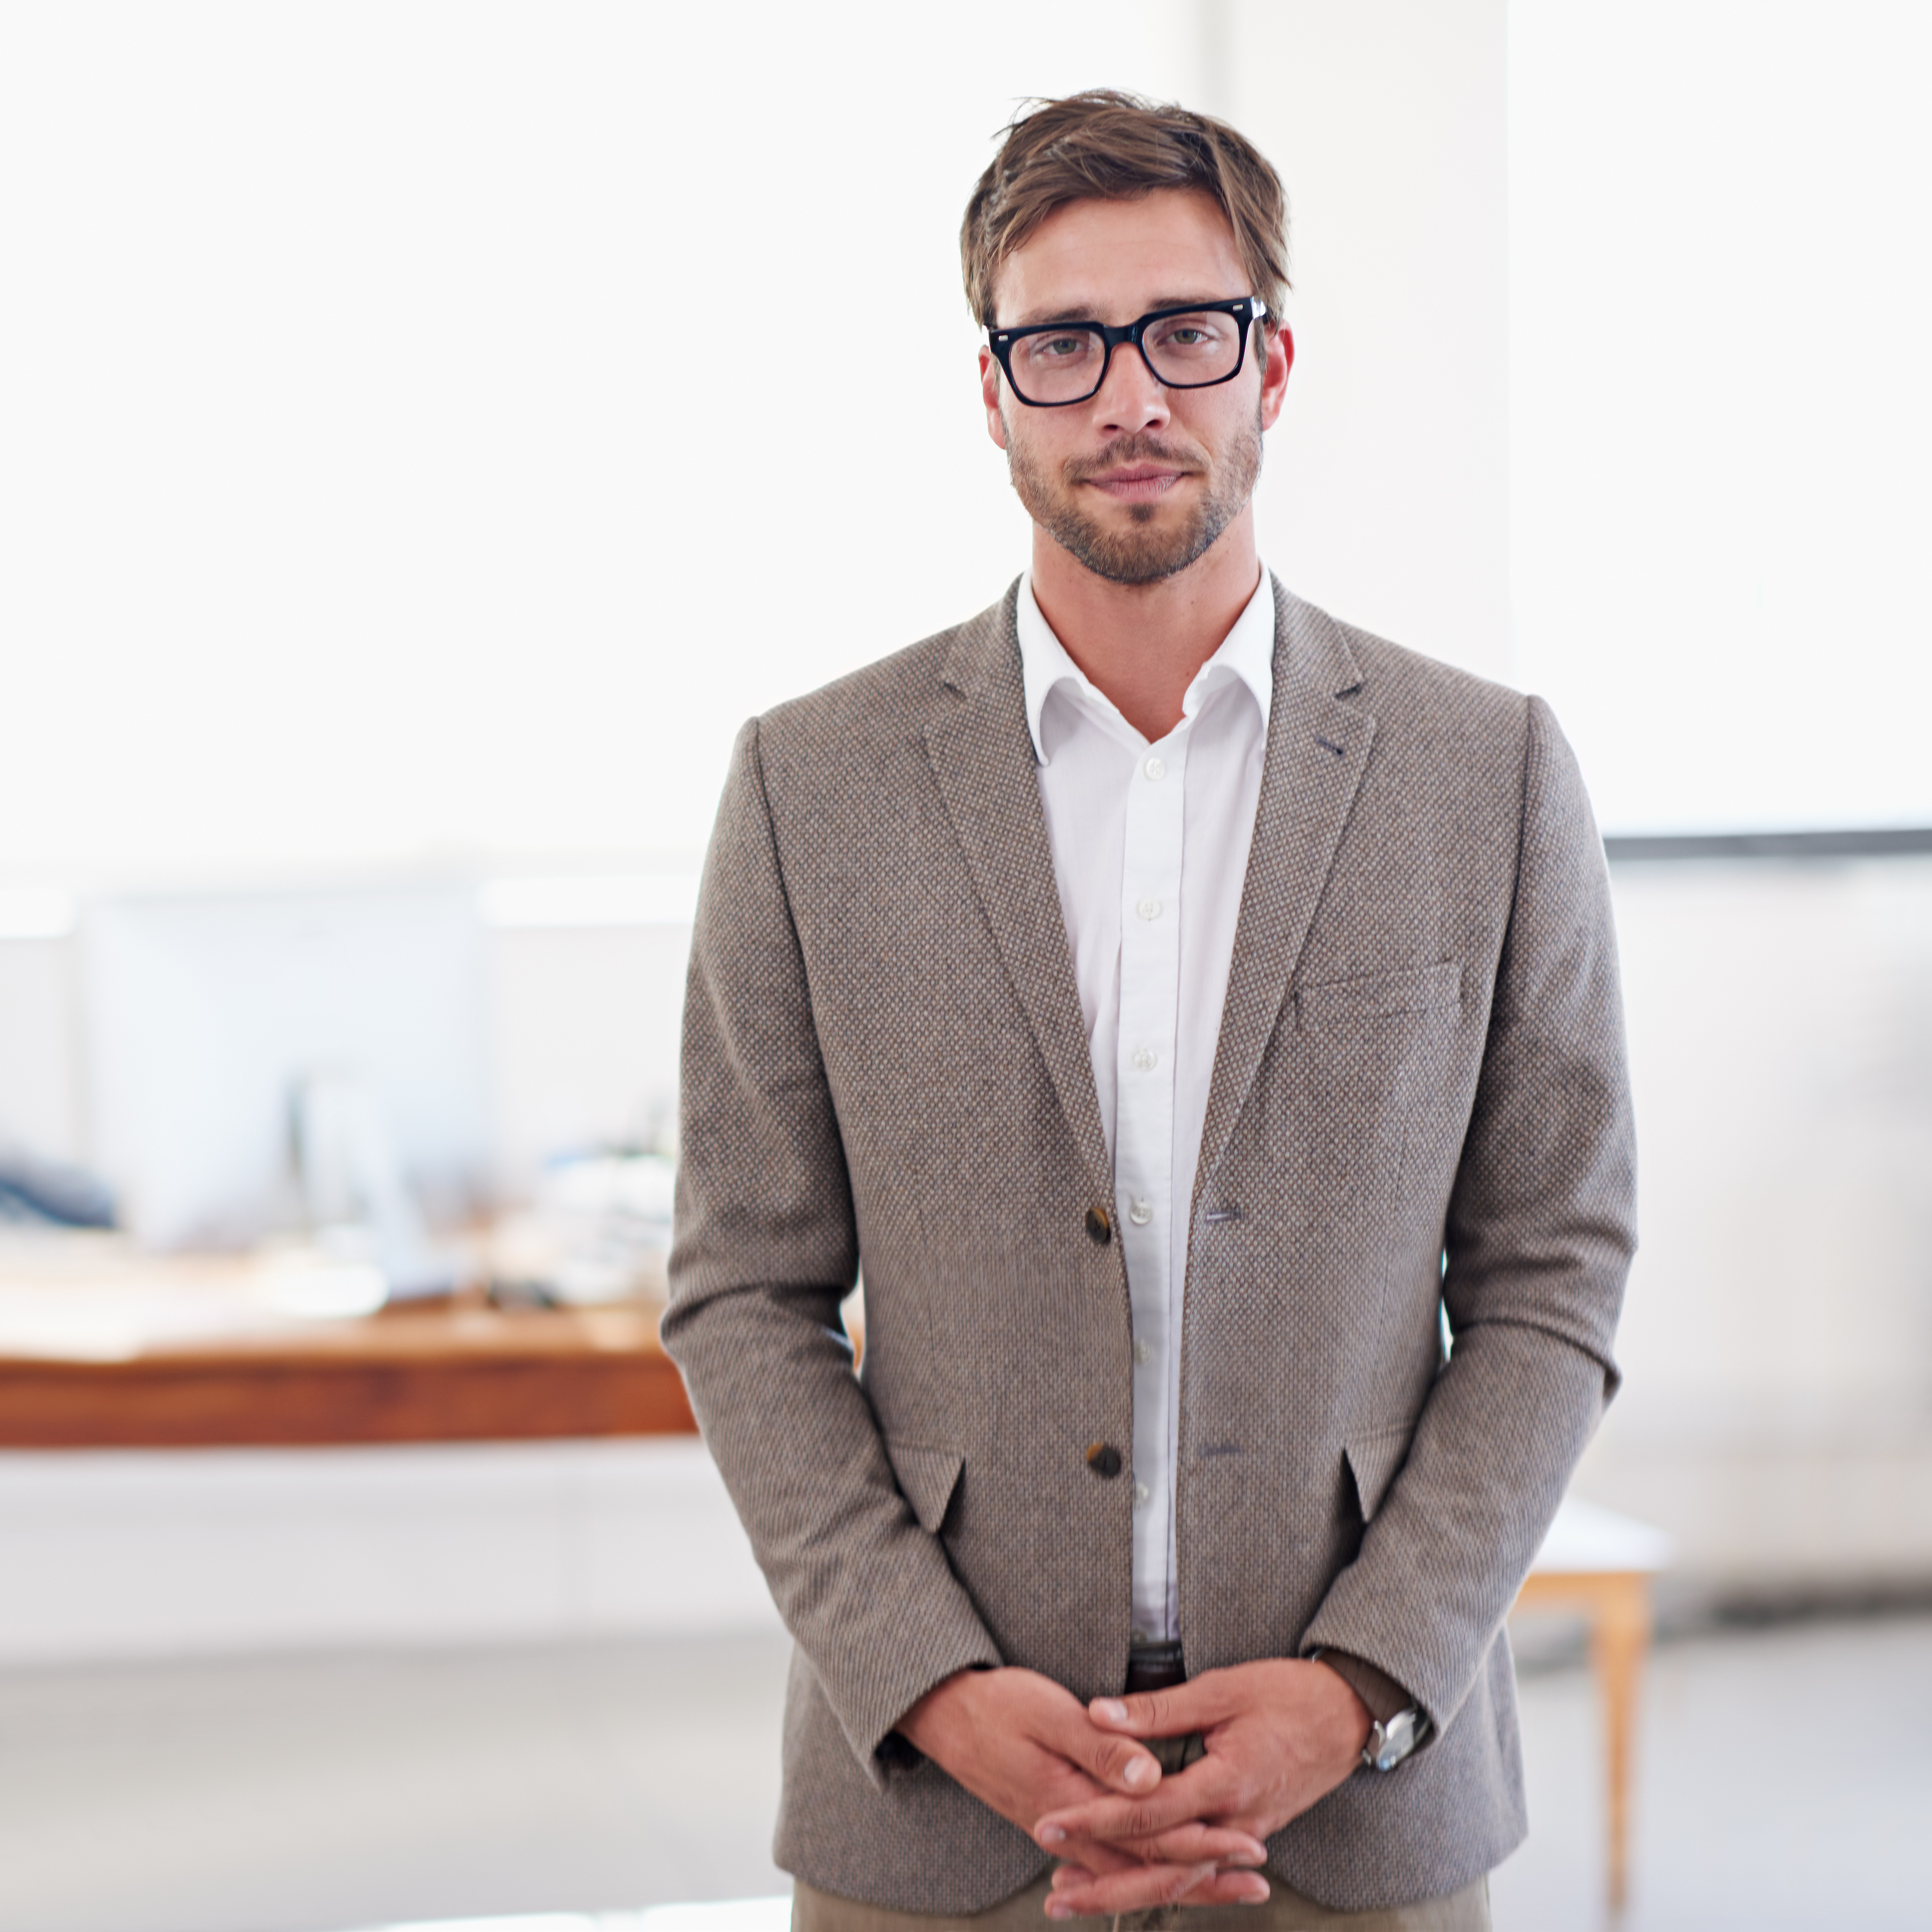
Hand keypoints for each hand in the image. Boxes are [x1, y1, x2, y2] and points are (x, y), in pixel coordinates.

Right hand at [897, 1668, 1268, 1903]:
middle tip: (1258, 1879)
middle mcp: (1070, 1832)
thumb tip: (1151, 1776)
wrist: (944, 1716)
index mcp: (1073, 1803)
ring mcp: (1062, 1834)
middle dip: (1206, 1875)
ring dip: (1181, 1878)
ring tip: (1229, 1883)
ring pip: (1130, 1869)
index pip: (1150, 1835)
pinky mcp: (1056, 1825)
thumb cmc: (996, 1705)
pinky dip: (1143, 1870)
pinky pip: (1108, 1860)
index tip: (1250, 1843)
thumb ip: (1099, 1748)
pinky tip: (1164, 1874)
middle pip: (1147, 1865)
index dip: (1203, 1842)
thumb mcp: (1048, 1714)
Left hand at [1033, 1659, 1372, 1918]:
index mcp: (1225, 1783)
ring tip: (1078, 1894)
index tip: (1052, 1823)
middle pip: (1161, 1868)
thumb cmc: (1288, 1694)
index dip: (1096, 1819)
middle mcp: (1234, 1822)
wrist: (1350, 1717)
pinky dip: (1165, 1881)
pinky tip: (1134, 1885)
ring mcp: (1245, 1834)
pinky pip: (1201, 1870)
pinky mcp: (1250, 1833)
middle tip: (1053, 1892)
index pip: (1148, 1813)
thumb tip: (1099, 1713)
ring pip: (1181, 1879)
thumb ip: (1160, 1709)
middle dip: (1104, 1884)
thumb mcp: (1221, 1689)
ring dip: (1128, 1891)